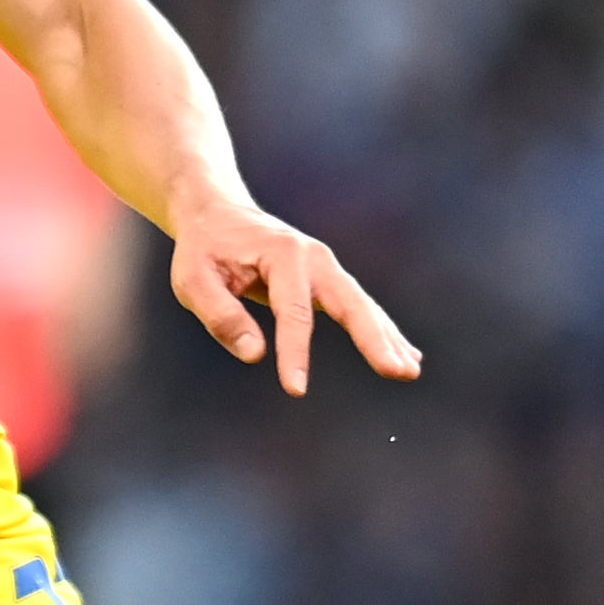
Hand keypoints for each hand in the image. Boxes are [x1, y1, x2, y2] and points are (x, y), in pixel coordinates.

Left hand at [168, 195, 420, 395]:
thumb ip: (220, 315)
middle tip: (398, 372)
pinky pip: (359, 307)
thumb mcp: (193, 280)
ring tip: (409, 370)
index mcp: (281, 254)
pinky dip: (381, 330)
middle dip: (375, 339)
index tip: (295, 389)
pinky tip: (406, 354)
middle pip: (351, 302)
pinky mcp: (327, 279)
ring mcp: (325, 266)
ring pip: (362, 305)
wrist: (217, 215)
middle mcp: (313, 257)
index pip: (293, 311)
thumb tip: (255, 355)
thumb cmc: (203, 250)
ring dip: (387, 338)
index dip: (294, 352)